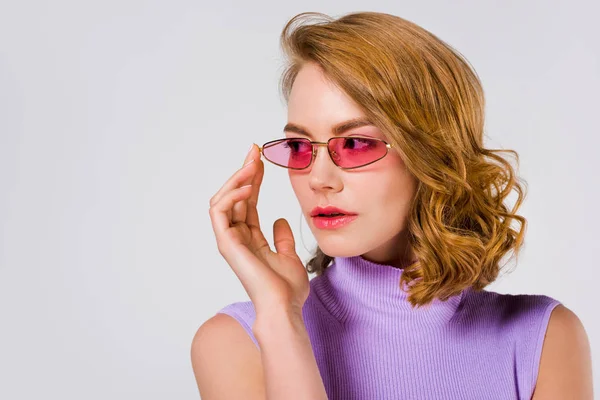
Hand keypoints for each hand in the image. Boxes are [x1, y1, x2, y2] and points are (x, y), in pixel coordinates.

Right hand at [208, 144, 309, 315]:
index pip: (249, 202)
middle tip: (254, 151)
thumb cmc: (287, 288)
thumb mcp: (289, 256)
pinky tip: (248, 187)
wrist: (285, 307)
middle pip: (235, 196)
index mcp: (250, 238)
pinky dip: (231, 196)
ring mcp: (229, 240)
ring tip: (252, 165)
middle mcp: (236, 237)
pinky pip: (219, 212)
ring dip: (236, 179)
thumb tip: (280, 220)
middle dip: (243, 171)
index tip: (262, 159)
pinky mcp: (226, 243)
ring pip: (223, 199)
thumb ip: (282, 238)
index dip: (254, 179)